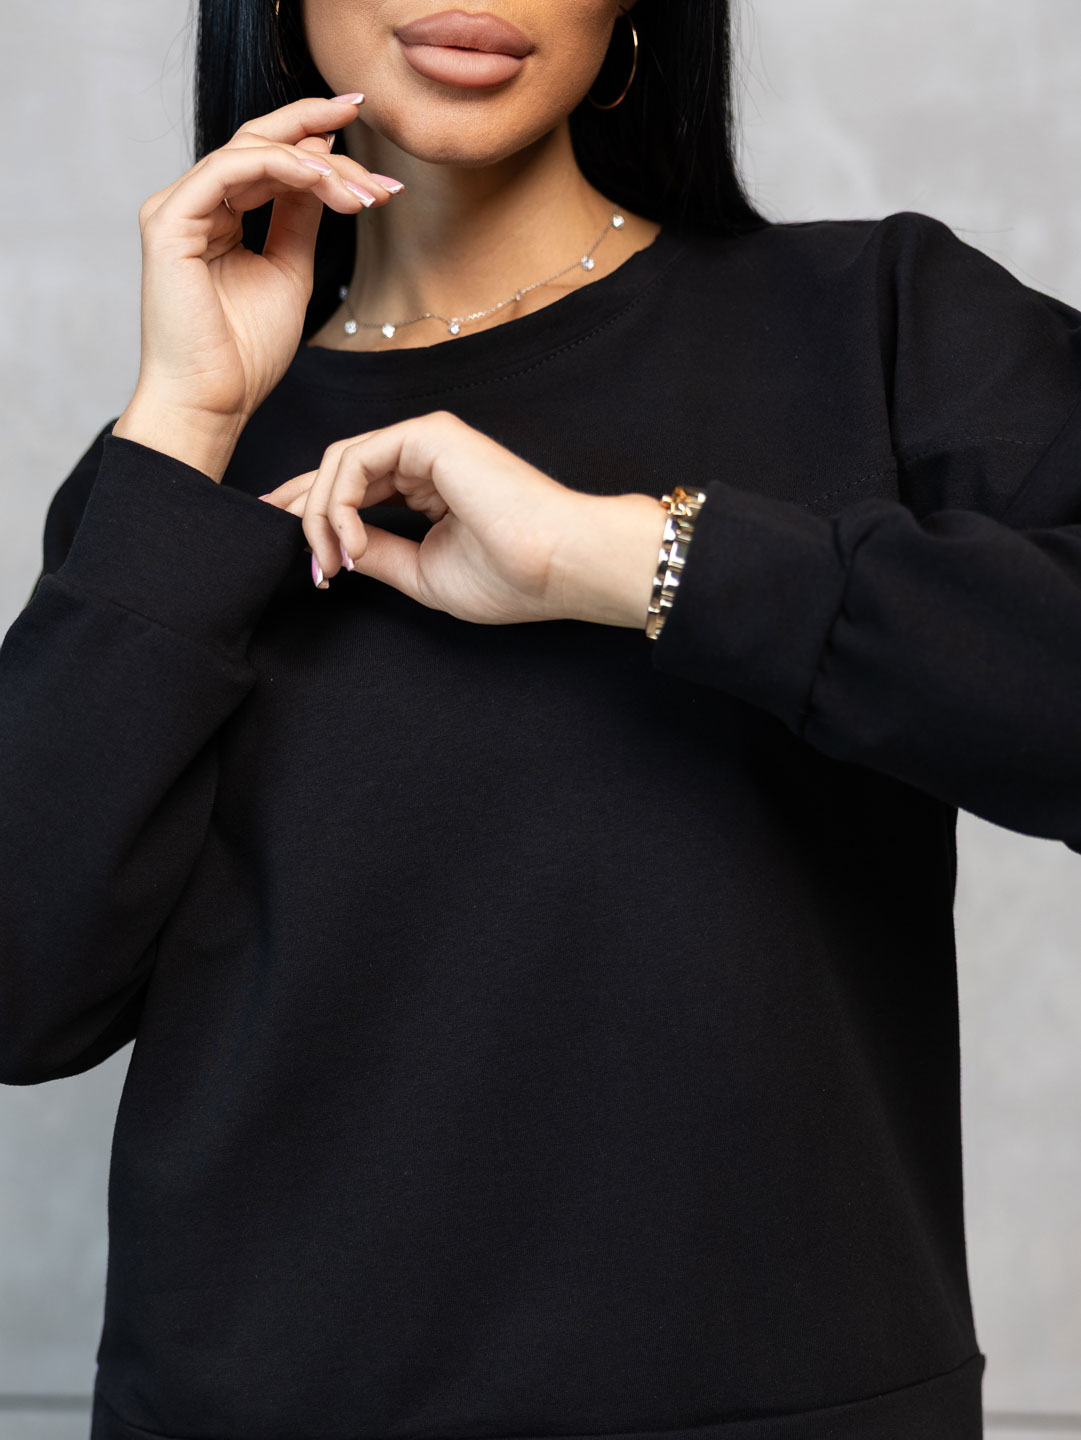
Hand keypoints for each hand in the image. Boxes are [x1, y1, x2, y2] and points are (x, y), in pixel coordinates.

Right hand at [126, 93, 402, 429]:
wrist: (214, 401)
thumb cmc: (245, 353)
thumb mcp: (290, 270)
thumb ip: (301, 217)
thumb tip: (325, 166)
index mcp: (217, 215)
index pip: (270, 160)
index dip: (319, 144)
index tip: (377, 161)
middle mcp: (194, 203)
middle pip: (263, 145)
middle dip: (324, 140)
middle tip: (378, 160)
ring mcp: (177, 207)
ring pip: (252, 150)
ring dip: (317, 166)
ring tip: (363, 195)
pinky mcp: (170, 219)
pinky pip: (230, 169)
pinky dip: (281, 167)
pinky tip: (322, 181)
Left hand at [258, 411, 668, 628]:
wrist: (558, 564)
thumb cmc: (511, 577)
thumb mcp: (422, 574)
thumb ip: (376, 553)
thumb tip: (332, 549)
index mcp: (429, 485)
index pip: (356, 489)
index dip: (318, 520)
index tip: (300, 559)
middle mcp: (425, 455)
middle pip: (338, 471)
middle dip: (305, 516)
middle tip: (303, 564)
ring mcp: (426, 440)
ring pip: (339, 464)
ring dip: (322, 519)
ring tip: (333, 565)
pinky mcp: (427, 434)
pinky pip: (355, 460)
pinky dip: (341, 504)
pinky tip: (354, 543)